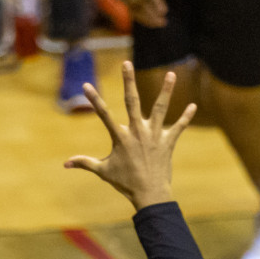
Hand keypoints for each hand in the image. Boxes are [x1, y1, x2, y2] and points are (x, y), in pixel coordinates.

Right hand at [65, 61, 194, 210]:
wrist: (150, 195)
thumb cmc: (125, 183)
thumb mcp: (103, 172)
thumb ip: (85, 163)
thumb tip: (65, 164)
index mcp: (121, 138)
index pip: (104, 115)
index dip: (94, 100)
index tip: (86, 85)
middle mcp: (138, 132)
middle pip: (132, 101)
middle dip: (128, 81)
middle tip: (127, 63)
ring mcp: (154, 136)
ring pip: (161, 108)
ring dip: (166, 91)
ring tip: (171, 74)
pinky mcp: (168, 142)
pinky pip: (179, 127)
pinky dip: (186, 117)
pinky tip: (194, 105)